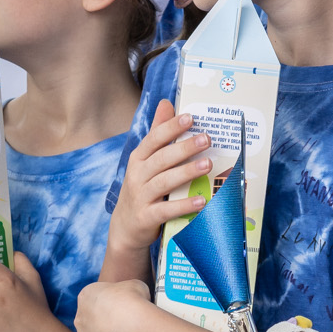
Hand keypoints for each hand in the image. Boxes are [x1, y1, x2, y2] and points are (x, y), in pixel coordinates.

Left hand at [73, 277, 154, 331]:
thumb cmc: (131, 299)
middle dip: (113, 329)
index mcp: (87, 296)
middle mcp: (81, 318)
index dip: (117, 306)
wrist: (127, 321)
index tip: (131, 311)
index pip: (100, 301)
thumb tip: (138, 301)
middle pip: (98, 324)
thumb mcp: (135, 285)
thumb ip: (132, 292)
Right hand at [104, 102, 212, 265]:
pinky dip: (183, 205)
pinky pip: (166, 210)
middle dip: (184, 148)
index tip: (190, 117)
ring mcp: (141, 197)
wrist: (125, 228)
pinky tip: (201, 200)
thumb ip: (157, 134)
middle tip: (206, 139)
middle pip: (161, 159)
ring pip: (164, 181)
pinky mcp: (147, 217)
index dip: (170, 127)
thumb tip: (166, 103)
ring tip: (207, 164)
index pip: (154, 139)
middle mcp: (137, 175)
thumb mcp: (145, 161)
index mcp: (139, 159)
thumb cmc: (141, 189)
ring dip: (186, 172)